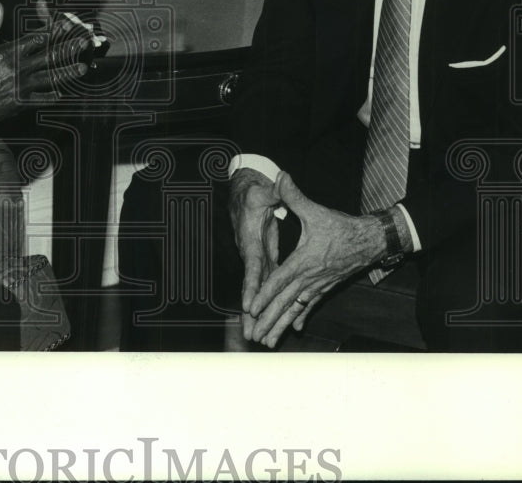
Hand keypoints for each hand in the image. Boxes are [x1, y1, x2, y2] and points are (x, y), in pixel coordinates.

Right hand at [0, 1, 89, 149]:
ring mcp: (20, 89)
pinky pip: (39, 100)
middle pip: (50, 56)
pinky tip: (61, 95)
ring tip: (82, 67)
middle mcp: (19, 70)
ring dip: (67, 72)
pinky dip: (51, 97)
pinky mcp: (18, 105)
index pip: (37, 37)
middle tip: (85, 43)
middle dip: (69, 48)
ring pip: (50, 78)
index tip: (66, 23)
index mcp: (8, 54)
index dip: (54, 28)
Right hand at [228, 167, 281, 340]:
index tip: (250, 304)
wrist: (243, 194)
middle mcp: (251, 254)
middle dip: (249, 311)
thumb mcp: (261, 191)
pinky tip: (269, 321)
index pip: (252, 266)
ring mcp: (256, 259)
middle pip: (250, 287)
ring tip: (255, 337)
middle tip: (249, 334)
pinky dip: (264, 304)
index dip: (252, 285)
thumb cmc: (252, 193)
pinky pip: (264, 286)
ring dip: (255, 314)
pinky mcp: (263, 260)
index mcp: (251, 239)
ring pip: (256, 291)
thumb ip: (271, 193)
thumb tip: (278, 184)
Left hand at [244, 172, 383, 347]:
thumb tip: (280, 177)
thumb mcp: (316, 210)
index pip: (280, 281)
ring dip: (281, 325)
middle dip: (268, 319)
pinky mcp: (325, 287)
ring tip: (268, 341)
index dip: (265, 295)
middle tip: (254, 336)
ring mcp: (318, 285)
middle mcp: (310, 278)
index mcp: (305, 261)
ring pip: (296, 309)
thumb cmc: (342, 226)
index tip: (252, 309)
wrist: (371, 240)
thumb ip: (295, 196)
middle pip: (285, 302)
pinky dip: (300, 317)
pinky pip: (310, 306)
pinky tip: (294, 330)